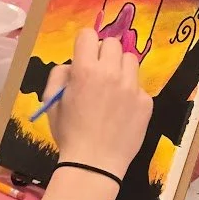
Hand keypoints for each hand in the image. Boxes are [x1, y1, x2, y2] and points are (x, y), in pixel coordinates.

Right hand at [44, 28, 152, 179]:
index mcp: (85, 70)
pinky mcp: (146, 102)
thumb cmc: (69, 134)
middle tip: (98, 73)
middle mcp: (111, 73)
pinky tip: (122, 111)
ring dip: (120, 69)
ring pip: (130, 60)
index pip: (88, 35)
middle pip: (112, 44)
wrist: (94, 164)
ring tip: (113, 89)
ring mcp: (132, 87)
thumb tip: (72, 65)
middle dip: (103, 55)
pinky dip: (131, 94)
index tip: (84, 56)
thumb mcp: (52, 103)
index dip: (84, 44)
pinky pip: (139, 86)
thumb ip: (59, 75)